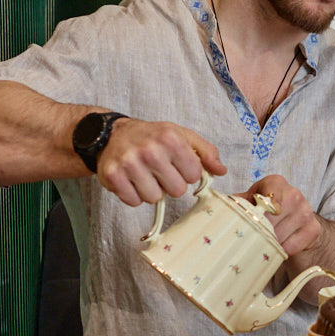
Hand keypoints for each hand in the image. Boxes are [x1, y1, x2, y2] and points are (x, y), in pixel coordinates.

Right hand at [96, 118, 225, 205]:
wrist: (113, 134)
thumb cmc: (152, 137)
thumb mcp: (182, 136)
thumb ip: (206, 152)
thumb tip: (221, 171)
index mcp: (171, 138)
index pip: (194, 175)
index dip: (187, 174)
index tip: (177, 165)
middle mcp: (150, 150)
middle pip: (176, 191)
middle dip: (170, 184)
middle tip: (160, 172)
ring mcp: (129, 163)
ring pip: (154, 198)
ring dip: (152, 191)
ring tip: (145, 175)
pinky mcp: (112, 175)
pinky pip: (133, 202)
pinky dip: (134, 195)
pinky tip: (132, 180)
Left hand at [241, 174, 321, 255]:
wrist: (296, 220)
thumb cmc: (266, 209)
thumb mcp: (250, 200)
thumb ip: (235, 202)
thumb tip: (214, 207)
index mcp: (276, 183)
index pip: (272, 189)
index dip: (266, 202)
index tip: (264, 211)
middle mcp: (294, 194)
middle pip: (272, 218)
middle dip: (258, 230)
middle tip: (251, 236)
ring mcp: (306, 212)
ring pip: (280, 235)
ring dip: (268, 242)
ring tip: (264, 240)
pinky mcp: (313, 229)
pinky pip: (290, 246)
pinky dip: (280, 250)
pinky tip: (278, 245)